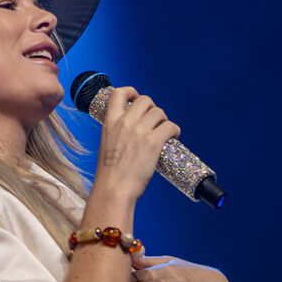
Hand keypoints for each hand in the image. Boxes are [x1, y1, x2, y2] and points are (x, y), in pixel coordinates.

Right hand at [94, 88, 180, 202]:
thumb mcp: (106, 145)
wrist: (113, 189)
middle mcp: (125, 122)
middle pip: (145, 100)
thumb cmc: (110, 174)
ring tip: (164, 132)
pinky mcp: (153, 142)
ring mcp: (139, 131)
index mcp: (110, 122)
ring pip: (159, 112)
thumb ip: (117, 133)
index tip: (136, 98)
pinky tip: (173, 138)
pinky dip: (175, 130)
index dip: (131, 92)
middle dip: (152, 108)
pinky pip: (170, 126)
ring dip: (164, 120)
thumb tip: (131, 132)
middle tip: (154, 121)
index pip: (119, 93)